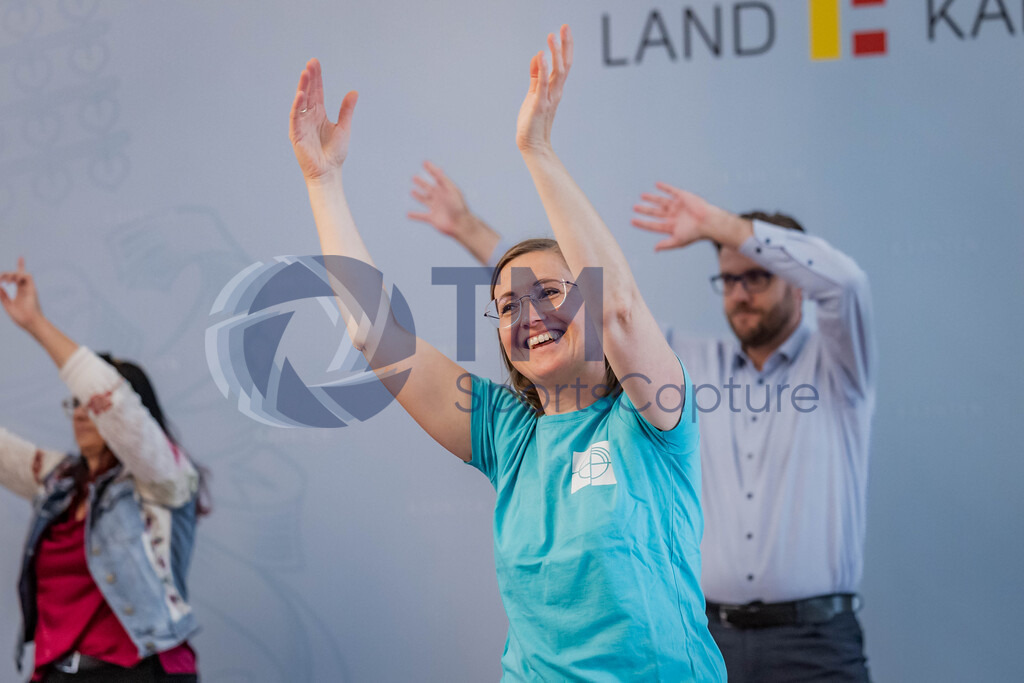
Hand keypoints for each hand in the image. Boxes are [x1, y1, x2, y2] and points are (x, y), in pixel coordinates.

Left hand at [0, 257, 43, 329]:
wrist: (30, 323)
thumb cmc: (21, 317)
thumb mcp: (7, 304)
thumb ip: (3, 295)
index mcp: (20, 292)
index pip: (19, 277)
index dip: (20, 266)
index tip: (21, 257)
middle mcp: (25, 288)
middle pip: (18, 273)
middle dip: (6, 274)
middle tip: (0, 281)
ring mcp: (29, 288)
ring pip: (22, 273)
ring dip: (12, 273)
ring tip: (6, 282)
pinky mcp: (32, 289)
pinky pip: (28, 276)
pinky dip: (19, 275)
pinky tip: (12, 282)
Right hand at [289, 59, 358, 181]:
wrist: (328, 171)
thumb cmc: (335, 153)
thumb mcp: (344, 127)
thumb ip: (347, 110)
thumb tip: (354, 92)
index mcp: (319, 113)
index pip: (316, 91)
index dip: (317, 77)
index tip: (315, 62)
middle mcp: (309, 116)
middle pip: (308, 92)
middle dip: (309, 78)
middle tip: (310, 63)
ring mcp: (301, 124)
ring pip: (300, 102)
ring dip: (302, 87)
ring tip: (305, 73)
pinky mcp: (296, 133)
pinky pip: (295, 117)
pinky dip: (297, 106)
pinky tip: (300, 95)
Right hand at [407, 161, 472, 237]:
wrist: (460, 224)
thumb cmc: (458, 207)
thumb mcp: (451, 191)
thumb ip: (443, 180)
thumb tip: (437, 169)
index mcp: (445, 190)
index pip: (437, 177)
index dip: (431, 170)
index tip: (425, 162)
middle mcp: (440, 198)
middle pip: (429, 188)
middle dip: (422, 183)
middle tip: (414, 177)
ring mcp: (436, 208)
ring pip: (425, 200)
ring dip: (418, 196)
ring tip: (412, 191)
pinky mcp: (432, 218)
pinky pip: (421, 216)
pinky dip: (414, 215)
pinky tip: (408, 214)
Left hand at [516, 24, 572, 152]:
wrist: (532, 144)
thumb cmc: (532, 121)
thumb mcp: (534, 93)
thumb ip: (536, 75)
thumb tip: (538, 55)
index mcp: (555, 88)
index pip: (563, 63)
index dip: (565, 46)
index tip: (564, 29)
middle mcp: (556, 91)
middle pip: (565, 64)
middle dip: (565, 45)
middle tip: (565, 27)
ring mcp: (549, 98)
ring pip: (557, 72)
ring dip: (555, 53)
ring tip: (552, 36)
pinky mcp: (540, 104)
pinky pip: (543, 84)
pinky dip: (543, 69)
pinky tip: (541, 55)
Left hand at [632, 183, 718, 250]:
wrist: (707, 221)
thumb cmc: (694, 233)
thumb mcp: (678, 241)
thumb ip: (666, 244)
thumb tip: (655, 249)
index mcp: (671, 226)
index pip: (653, 225)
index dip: (643, 223)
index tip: (632, 221)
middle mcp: (673, 215)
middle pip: (655, 212)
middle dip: (645, 210)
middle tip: (634, 207)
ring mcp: (677, 206)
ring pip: (661, 201)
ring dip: (652, 198)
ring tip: (642, 196)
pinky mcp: (683, 197)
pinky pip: (672, 191)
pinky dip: (665, 187)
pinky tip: (657, 184)